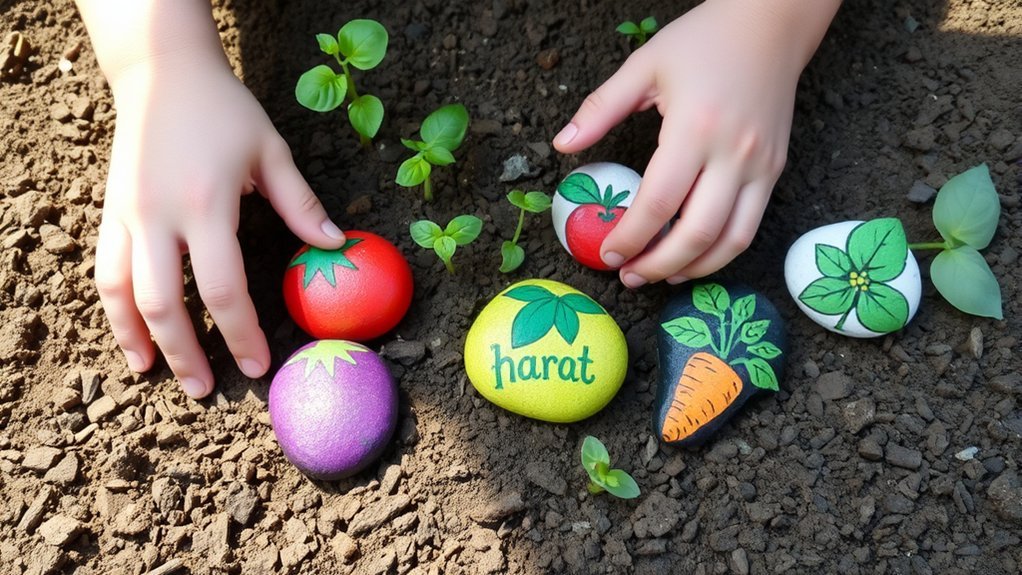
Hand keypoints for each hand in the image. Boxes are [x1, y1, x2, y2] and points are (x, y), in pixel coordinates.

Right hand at [96, 54, 343, 397]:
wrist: (162, 72)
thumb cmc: (225, 110)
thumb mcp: (271, 152)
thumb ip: (301, 204)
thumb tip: (338, 245)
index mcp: (207, 205)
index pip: (223, 288)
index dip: (241, 333)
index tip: (258, 365)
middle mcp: (159, 216)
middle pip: (164, 303)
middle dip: (186, 354)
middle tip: (208, 390)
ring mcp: (127, 215)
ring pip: (121, 293)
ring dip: (138, 340)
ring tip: (155, 376)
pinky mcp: (109, 211)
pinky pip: (104, 271)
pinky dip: (113, 309)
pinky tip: (129, 335)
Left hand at [554, 0, 838, 286]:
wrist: (771, 23)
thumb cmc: (703, 40)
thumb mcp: (644, 66)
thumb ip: (600, 108)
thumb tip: (562, 143)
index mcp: (695, 128)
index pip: (658, 202)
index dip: (630, 236)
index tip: (606, 253)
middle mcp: (734, 154)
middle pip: (696, 234)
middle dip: (658, 265)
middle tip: (628, 276)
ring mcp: (760, 166)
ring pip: (731, 241)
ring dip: (693, 269)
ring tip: (658, 276)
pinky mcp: (775, 171)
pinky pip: (750, 226)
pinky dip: (721, 252)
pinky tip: (692, 257)